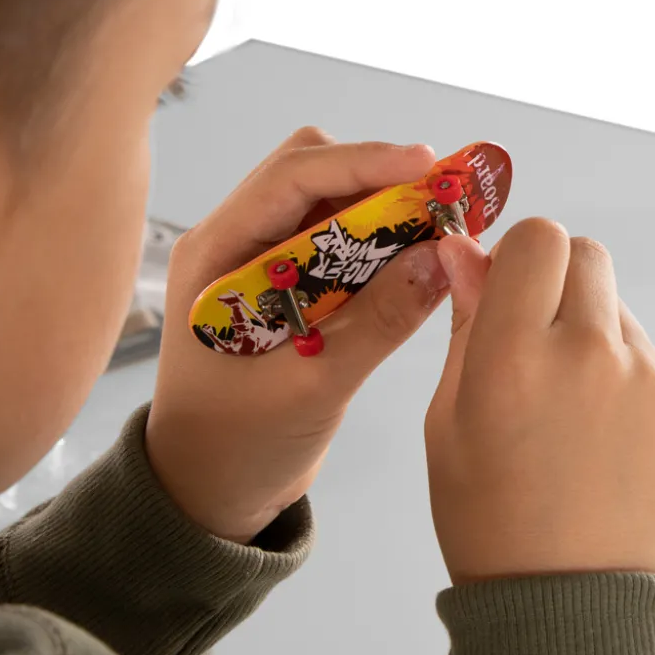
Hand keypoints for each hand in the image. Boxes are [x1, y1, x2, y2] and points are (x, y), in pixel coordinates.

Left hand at [146, 127, 451, 543]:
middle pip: (310, 172)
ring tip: (444, 222)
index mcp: (215, 255)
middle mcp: (231, 241)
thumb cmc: (237, 448)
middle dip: (380, 175)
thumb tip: (441, 259)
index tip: (427, 165)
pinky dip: (379, 238)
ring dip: (384, 204)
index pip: (290, 178)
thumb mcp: (313, 390)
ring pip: (327, 200)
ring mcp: (257, 259)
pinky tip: (419, 254)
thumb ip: (376, 324)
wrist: (207, 491)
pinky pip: (336, 238)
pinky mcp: (285, 282)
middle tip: (447, 198)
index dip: (362, 162)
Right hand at [425, 216, 654, 582]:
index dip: (515, 254)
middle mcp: (587, 355)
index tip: (502, 287)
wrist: (566, 606)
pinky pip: (642, 352)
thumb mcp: (448, 416)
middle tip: (532, 335)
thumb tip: (462, 249)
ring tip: (563, 404)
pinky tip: (595, 431)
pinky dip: (616, 370)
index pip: (537, 238)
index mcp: (514, 357)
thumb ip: (466, 322)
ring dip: (585, 325)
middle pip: (583, 252)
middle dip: (553, 277)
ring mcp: (646, 378)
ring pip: (613, 304)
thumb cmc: (487, 515)